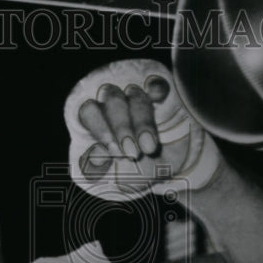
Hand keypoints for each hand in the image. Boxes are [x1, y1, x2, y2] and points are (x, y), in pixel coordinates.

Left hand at [64, 58, 222, 199]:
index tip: (115, 152)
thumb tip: (95, 156)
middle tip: (132, 153)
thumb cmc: (139, 173)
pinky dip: (156, 88)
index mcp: (99, 121)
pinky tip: (158, 99)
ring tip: (149, 147)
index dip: (101, 129)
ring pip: (135, 97)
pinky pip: (157, 83)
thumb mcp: (122, 180)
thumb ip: (103, 171)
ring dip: (142, 122)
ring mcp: (140, 97)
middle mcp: (116, 105)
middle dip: (122, 128)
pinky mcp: (163, 94)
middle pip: (112, 102)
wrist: (172, 172)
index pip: (89, 112)